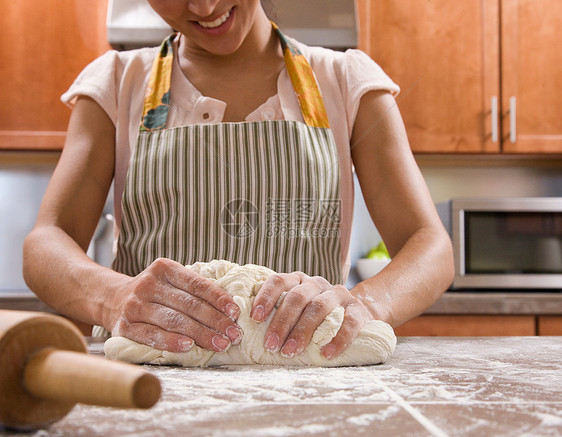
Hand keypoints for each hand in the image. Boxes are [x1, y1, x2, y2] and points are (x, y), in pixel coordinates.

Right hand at [109, 258, 242, 352]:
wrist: (110, 299)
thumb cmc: (154, 292)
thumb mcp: (170, 281)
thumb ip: (194, 289)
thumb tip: (230, 308)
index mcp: (164, 268)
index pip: (197, 284)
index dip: (219, 298)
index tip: (236, 313)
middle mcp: (148, 284)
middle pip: (189, 305)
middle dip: (216, 321)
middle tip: (234, 335)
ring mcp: (134, 306)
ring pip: (174, 321)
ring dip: (201, 334)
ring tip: (220, 344)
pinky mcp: (124, 327)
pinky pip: (152, 336)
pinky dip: (172, 342)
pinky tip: (189, 347)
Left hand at [250, 272, 370, 358]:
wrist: (357, 314)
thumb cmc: (315, 315)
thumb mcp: (297, 308)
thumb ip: (278, 312)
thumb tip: (246, 328)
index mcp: (299, 280)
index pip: (279, 281)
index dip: (265, 297)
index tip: (254, 317)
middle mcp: (317, 283)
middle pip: (296, 297)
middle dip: (281, 322)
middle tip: (270, 345)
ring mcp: (338, 295)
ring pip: (318, 308)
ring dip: (302, 332)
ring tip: (290, 352)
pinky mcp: (357, 310)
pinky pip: (348, 323)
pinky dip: (337, 339)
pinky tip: (325, 354)